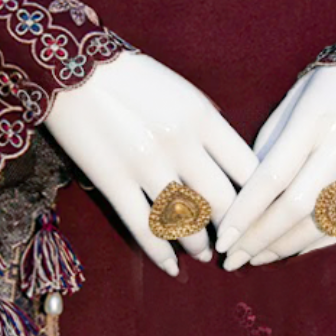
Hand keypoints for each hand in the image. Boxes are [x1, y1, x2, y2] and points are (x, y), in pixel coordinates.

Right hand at [43, 50, 259, 276]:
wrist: (74, 68)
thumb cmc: (134, 79)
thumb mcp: (183, 93)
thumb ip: (210, 128)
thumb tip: (234, 167)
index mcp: (203, 117)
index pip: (250, 171)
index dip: (260, 202)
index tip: (259, 216)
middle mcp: (181, 143)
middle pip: (224, 203)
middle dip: (233, 231)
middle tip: (235, 244)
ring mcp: (146, 165)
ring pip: (187, 223)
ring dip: (199, 246)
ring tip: (203, 252)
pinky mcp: (113, 182)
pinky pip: (144, 230)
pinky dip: (162, 255)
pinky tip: (172, 267)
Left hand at [213, 63, 335, 268]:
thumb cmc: (335, 82)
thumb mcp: (296, 97)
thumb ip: (271, 141)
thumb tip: (247, 190)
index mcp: (314, 118)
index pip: (273, 176)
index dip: (244, 212)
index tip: (222, 237)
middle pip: (297, 206)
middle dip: (259, 238)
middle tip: (231, 258)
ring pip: (326, 222)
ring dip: (287, 247)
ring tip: (257, 258)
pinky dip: (322, 242)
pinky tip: (296, 251)